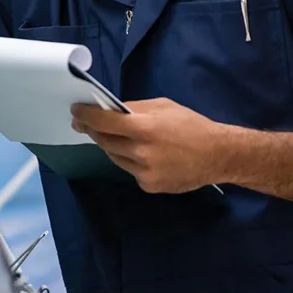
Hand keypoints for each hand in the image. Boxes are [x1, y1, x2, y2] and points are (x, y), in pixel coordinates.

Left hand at [70, 97, 225, 193]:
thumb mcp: (162, 106)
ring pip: (114, 157)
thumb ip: (135, 109)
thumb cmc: (191, 124)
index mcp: (144, 128)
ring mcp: (144, 172)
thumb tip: (111, 110)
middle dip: (93, 130)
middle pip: (104, 141)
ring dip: (110, 145)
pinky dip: (129, 159)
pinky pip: (129, 170)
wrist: (217, 155)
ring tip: (113, 135)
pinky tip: (139, 152)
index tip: (75, 112)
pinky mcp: (149, 186)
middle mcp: (141, 152)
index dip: (86, 116)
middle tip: (84, 123)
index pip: (104, 122)